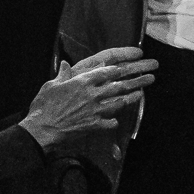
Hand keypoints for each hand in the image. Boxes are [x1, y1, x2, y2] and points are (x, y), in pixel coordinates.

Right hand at [21, 47, 157, 149]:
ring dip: (131, 98)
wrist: (42, 129)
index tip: (130, 64)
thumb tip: (65, 64)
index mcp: (83, 82)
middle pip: (119, 86)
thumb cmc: (44, 106)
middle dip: (136, 81)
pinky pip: (110, 122)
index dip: (120, 68)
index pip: (107, 71)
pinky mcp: (94, 125)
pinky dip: (114, 120)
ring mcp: (95, 110)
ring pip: (119, 103)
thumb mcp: (51, 85)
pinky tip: (117, 119)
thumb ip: (62, 75)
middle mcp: (93, 94)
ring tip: (141, 94)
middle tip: (150, 77)